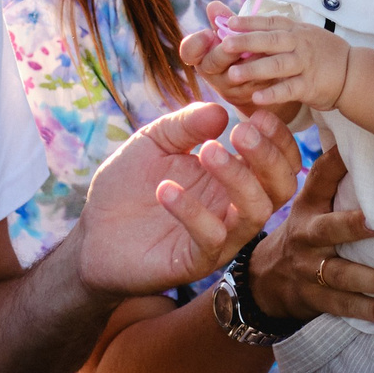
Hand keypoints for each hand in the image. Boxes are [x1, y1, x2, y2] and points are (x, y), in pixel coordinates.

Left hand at [74, 102, 302, 299]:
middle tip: (241, 131)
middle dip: (269, 157)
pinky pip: (211, 239)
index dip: (278, 139)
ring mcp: (219, 237)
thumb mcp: (153, 142)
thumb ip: (184, 125)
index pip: (279, 162)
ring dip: (239, 179)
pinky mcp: (194, 261)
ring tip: (208, 151)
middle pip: (281, 188)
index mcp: (232, 178)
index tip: (258, 115)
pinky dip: (193, 212)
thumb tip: (220, 111)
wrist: (92, 233)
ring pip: (255, 213)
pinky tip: (165, 188)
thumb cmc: (129, 186)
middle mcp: (233, 208)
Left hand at [192, 13, 347, 111]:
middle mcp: (299, 44)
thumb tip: (246, 31)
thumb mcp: (303, 35)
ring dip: (254, 69)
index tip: (228, 22)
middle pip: (269, 41)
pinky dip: (273, 94)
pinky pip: (289, 90)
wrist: (353, 73)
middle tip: (224, 46)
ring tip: (232, 75)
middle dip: (246, 42)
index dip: (248, 22)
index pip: (269, 22)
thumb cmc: (322, 53)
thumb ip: (279, 34)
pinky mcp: (310, 86)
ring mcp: (305, 64)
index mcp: (295, 30)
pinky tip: (256, 99)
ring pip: (277, 65)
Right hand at [250, 151, 373, 325]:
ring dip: (373, 280)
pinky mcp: (318, 300)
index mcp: (308, 209)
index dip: (335, 168)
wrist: (265, 280)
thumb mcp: (309, 200)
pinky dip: (371, 312)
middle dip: (354, 228)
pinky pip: (346, 307)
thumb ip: (331, 173)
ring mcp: (310, 271)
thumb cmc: (303, 230)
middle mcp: (306, 238)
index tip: (358, 167)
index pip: (319, 182)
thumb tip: (354, 137)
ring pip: (343, 276)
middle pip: (330, 231)